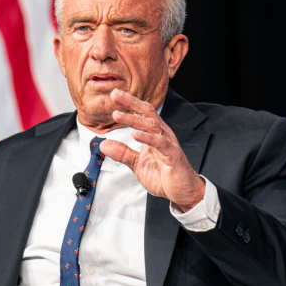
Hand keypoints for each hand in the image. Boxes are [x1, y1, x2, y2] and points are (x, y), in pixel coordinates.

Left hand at [99, 88, 205, 210]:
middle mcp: (162, 135)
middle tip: (115, 94)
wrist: (182, 191)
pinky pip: (159, 143)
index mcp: (154, 134)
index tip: (114, 94)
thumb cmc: (163, 175)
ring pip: (151, 126)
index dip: (129, 103)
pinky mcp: (172, 155)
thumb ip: (122, 153)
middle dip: (130, 102)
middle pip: (146, 113)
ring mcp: (168, 143)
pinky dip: (147, 138)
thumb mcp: (137, 163)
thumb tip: (103, 144)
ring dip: (133, 119)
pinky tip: (135, 134)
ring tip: (117, 114)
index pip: (141, 113)